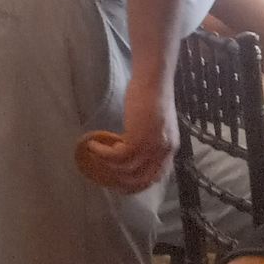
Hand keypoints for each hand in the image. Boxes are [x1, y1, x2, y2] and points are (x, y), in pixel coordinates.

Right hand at [75, 76, 176, 194]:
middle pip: (142, 179)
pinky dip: (103, 153)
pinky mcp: (137, 138)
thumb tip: (132, 148)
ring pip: (126, 169)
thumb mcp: (157, 124)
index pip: (157, 176)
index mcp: (170, 148)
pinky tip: (94, 146)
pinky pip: (116, 156)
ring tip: (96, 155)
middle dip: (123, 182)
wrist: (153, 80)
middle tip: (107, 178)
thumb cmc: (153, 96)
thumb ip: (151, 139)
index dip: (139, 183)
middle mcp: (163, 151)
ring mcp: (151, 146)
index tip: (123, 183)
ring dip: (108, 165)